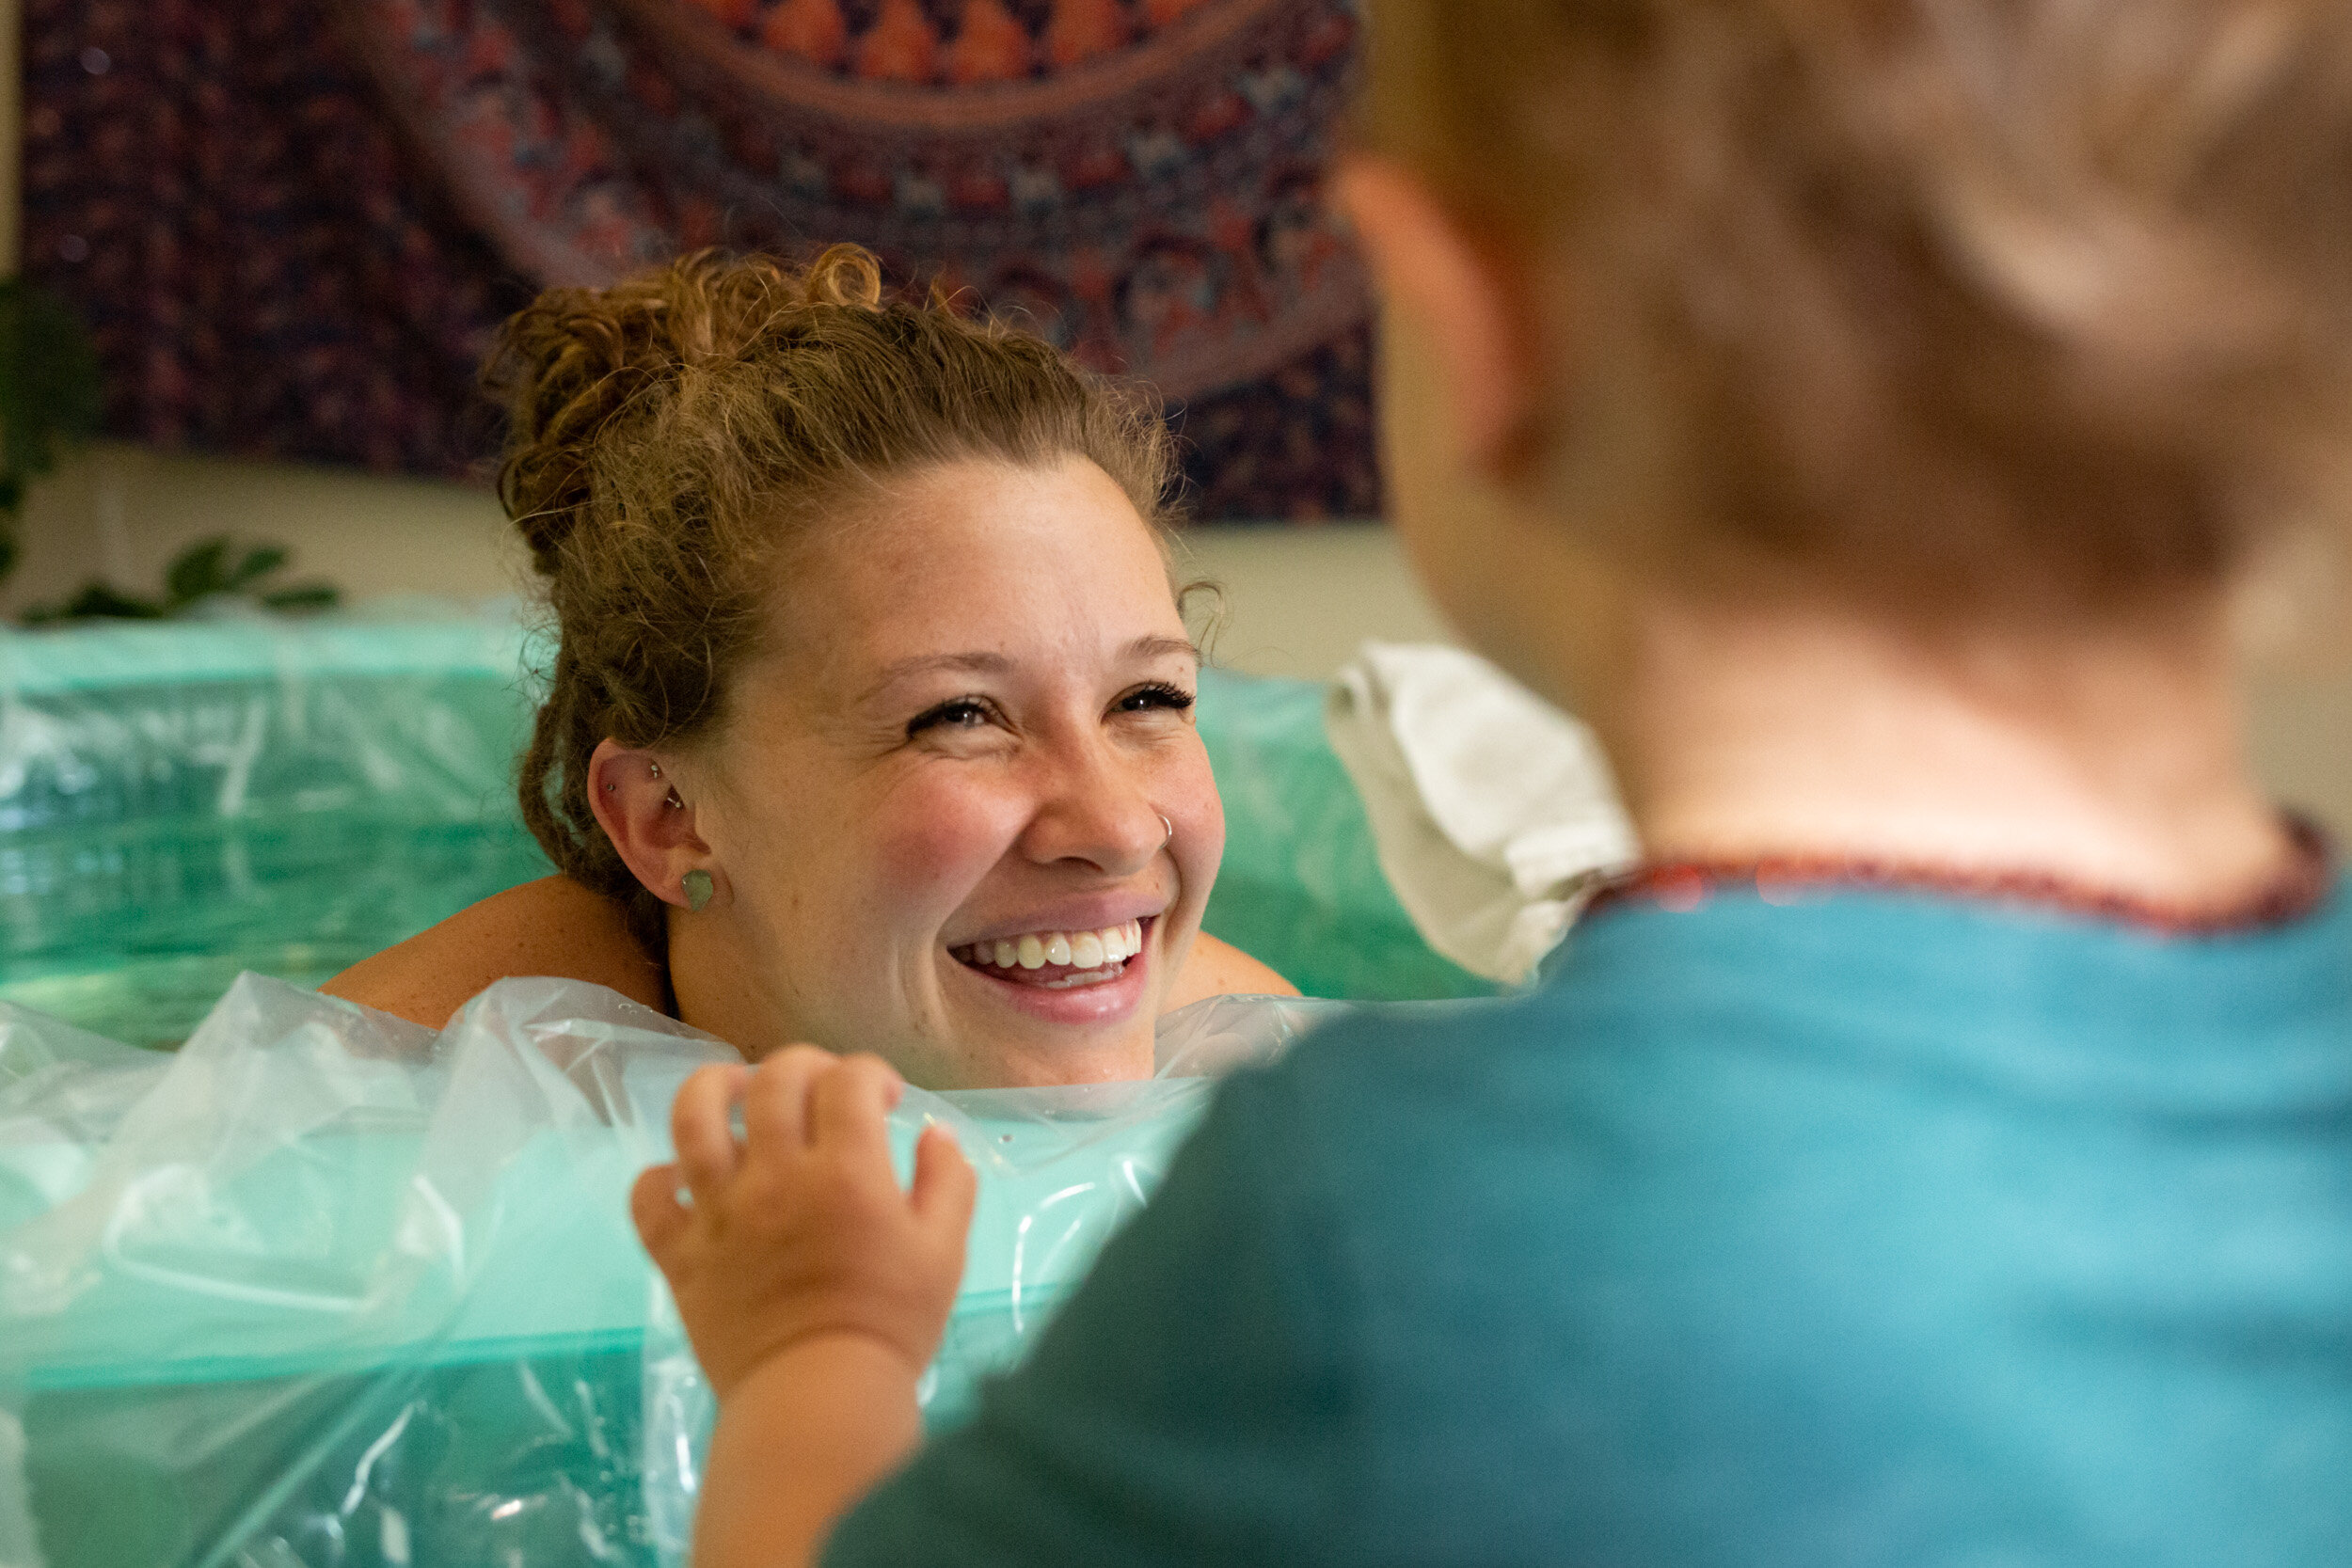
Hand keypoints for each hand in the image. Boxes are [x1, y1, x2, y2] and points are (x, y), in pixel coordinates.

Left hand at [630, 1047, 976, 1400]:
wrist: (818, 1399)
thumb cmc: (890, 1325)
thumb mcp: (944, 1252)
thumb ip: (947, 1182)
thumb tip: (934, 1133)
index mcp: (846, 1171)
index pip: (849, 1081)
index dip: (870, 1074)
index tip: (886, 1099)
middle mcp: (776, 1175)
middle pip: (774, 1080)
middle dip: (805, 1065)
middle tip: (824, 1089)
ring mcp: (718, 1212)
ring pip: (695, 1117)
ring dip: (715, 1087)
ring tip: (735, 1090)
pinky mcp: (679, 1253)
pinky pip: (648, 1197)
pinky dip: (659, 1177)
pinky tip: (683, 1176)